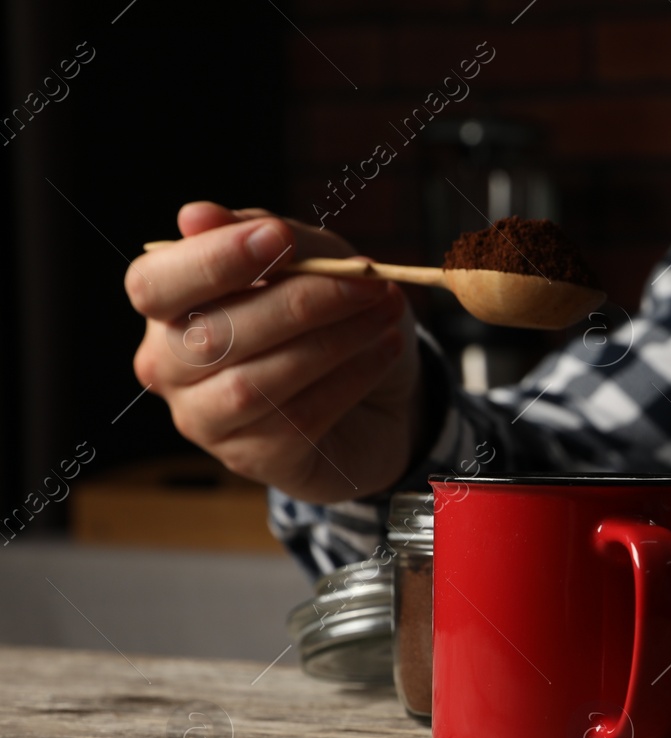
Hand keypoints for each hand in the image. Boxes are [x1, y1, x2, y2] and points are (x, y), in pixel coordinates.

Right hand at [127, 202, 423, 502]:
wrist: (378, 394)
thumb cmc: (329, 316)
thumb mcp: (313, 260)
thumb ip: (265, 235)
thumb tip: (195, 215)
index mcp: (167, 306)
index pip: (154, 284)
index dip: (213, 260)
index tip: (282, 238)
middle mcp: (168, 366)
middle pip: (209, 336)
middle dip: (299, 302)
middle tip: (367, 281)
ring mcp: (205, 419)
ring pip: (254, 384)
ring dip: (332, 341)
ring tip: (386, 313)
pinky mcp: (253, 459)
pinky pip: (298, 418)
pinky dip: (351, 378)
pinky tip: (385, 349)